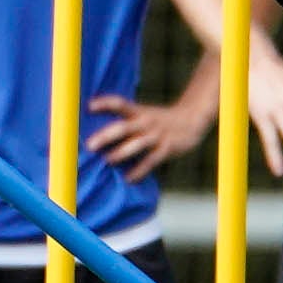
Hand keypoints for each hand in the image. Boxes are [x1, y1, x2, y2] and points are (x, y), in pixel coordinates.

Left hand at [87, 94, 210, 181]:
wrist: (192, 119)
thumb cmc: (161, 121)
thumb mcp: (145, 114)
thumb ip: (127, 121)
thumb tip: (100, 135)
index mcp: (139, 112)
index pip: (119, 103)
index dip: (105, 103)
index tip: (89, 106)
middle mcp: (146, 122)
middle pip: (123, 127)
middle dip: (105, 136)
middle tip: (89, 145)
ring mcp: (156, 135)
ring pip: (136, 144)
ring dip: (120, 153)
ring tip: (107, 160)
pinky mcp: (167, 148)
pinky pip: (151, 161)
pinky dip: (139, 171)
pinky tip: (128, 178)